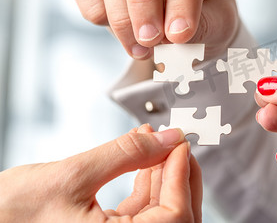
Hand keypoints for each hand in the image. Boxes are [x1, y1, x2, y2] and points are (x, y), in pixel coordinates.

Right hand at [0, 124, 201, 222]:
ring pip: (160, 210)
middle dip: (179, 175)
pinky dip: (146, 181)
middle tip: (176, 143)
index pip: (175, 216)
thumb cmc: (12, 212)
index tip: (181, 143)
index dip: (183, 176)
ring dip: (162, 173)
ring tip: (157, 142)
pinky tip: (144, 157)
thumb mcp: (74, 175)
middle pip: (175, 215)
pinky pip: (142, 209)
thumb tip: (169, 138)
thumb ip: (128, 154)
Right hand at [72, 0, 237, 59]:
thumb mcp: (220, 24)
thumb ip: (202, 27)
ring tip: (141, 50)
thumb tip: (169, 36)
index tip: (179, 35)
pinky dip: (96, 12)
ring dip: (121, 16)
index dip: (183, 0)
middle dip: (143, 0)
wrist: (188, 24)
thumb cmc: (210, 17)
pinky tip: (121, 35)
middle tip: (150, 40)